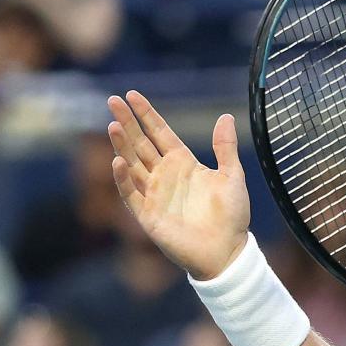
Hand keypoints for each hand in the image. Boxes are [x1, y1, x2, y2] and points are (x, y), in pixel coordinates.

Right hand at [107, 91, 250, 279]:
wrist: (227, 251)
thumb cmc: (231, 215)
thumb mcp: (232, 176)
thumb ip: (225, 148)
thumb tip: (226, 116)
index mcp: (183, 163)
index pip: (159, 133)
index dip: (146, 115)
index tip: (132, 95)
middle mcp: (164, 175)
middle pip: (140, 143)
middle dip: (127, 122)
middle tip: (113, 100)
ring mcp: (153, 193)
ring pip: (132, 164)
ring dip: (122, 146)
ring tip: (113, 125)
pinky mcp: (147, 214)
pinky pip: (130, 193)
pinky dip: (123, 179)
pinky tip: (118, 161)